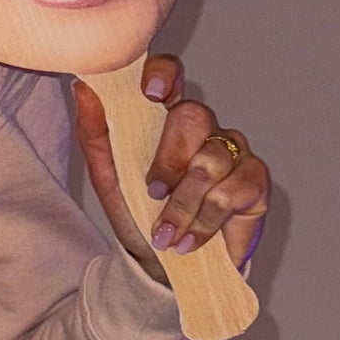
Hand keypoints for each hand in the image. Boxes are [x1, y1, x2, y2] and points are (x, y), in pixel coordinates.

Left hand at [72, 53, 270, 277]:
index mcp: (165, 118)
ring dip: (183, 206)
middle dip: (169, 160)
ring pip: (211, 161)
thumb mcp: (108, 177)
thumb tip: (85, 88)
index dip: (164, 74)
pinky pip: (234, 191)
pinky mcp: (255, 181)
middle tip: (153, 194)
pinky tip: (191, 240)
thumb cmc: (136, 214)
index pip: (170, 74)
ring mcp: (232, 151)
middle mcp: (203, 128)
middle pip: (194, 115)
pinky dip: (206, 221)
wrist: (160, 266)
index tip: (150, 93)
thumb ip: (96, 133)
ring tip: (166, 236)